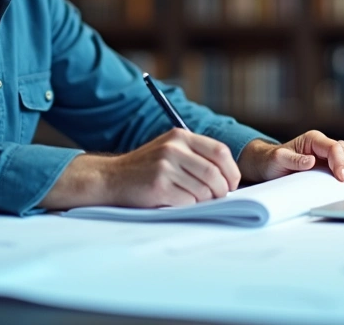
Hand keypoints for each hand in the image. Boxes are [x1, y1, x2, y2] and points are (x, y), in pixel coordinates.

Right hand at [39, 129, 240, 209]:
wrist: (111, 178)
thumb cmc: (146, 168)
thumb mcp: (170, 150)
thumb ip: (196, 155)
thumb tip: (230, 177)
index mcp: (180, 136)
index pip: (220, 152)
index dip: (231, 171)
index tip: (232, 184)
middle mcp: (174, 148)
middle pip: (215, 173)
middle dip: (222, 190)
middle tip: (219, 198)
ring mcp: (165, 167)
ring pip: (203, 191)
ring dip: (204, 201)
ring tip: (194, 199)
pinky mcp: (158, 186)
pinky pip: (188, 202)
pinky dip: (189, 206)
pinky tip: (177, 202)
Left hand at [237, 130, 343, 188]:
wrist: (267, 166)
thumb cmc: (271, 161)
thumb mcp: (278, 159)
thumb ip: (293, 160)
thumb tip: (311, 161)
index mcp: (313, 139)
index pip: (333, 148)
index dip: (340, 162)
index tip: (342, 177)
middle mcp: (322, 146)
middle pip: (343, 153)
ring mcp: (325, 156)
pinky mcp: (327, 166)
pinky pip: (343, 168)